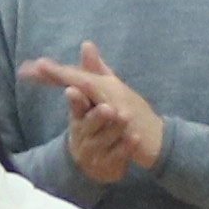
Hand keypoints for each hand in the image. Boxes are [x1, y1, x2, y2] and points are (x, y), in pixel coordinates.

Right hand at [28, 45, 160, 187]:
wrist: (99, 161)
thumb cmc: (95, 123)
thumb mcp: (95, 96)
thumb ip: (91, 71)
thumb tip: (87, 44)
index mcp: (78, 115)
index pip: (75, 105)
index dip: (74, 99)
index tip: (73, 91)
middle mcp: (82, 133)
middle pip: (88, 124)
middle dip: (97, 116)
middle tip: (110, 108)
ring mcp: (94, 150)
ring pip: (103, 139)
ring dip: (114, 129)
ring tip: (125, 117)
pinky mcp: (108, 164)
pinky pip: (118, 155)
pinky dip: (126, 147)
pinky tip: (135, 138)